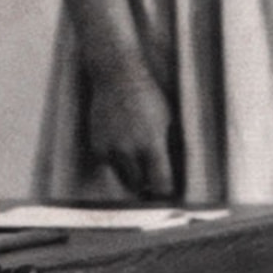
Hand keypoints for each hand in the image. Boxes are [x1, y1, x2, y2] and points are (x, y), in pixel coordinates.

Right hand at [83, 55, 178, 202]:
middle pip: (138, 184)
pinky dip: (116, 162)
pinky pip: (108, 163)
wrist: (116, 76)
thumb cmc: (148, 96)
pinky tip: (124, 150)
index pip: (160, 183)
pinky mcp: (97, 144)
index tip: (168, 196)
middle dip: (147, 186)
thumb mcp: (168, 120)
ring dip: (131, 176)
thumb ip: (170, 146)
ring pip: (121, 177)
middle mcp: (128, 150)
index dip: (165, 193)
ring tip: (140, 170)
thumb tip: (175, 169)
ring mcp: (110, 148)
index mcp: (151, 144)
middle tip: (153, 186)